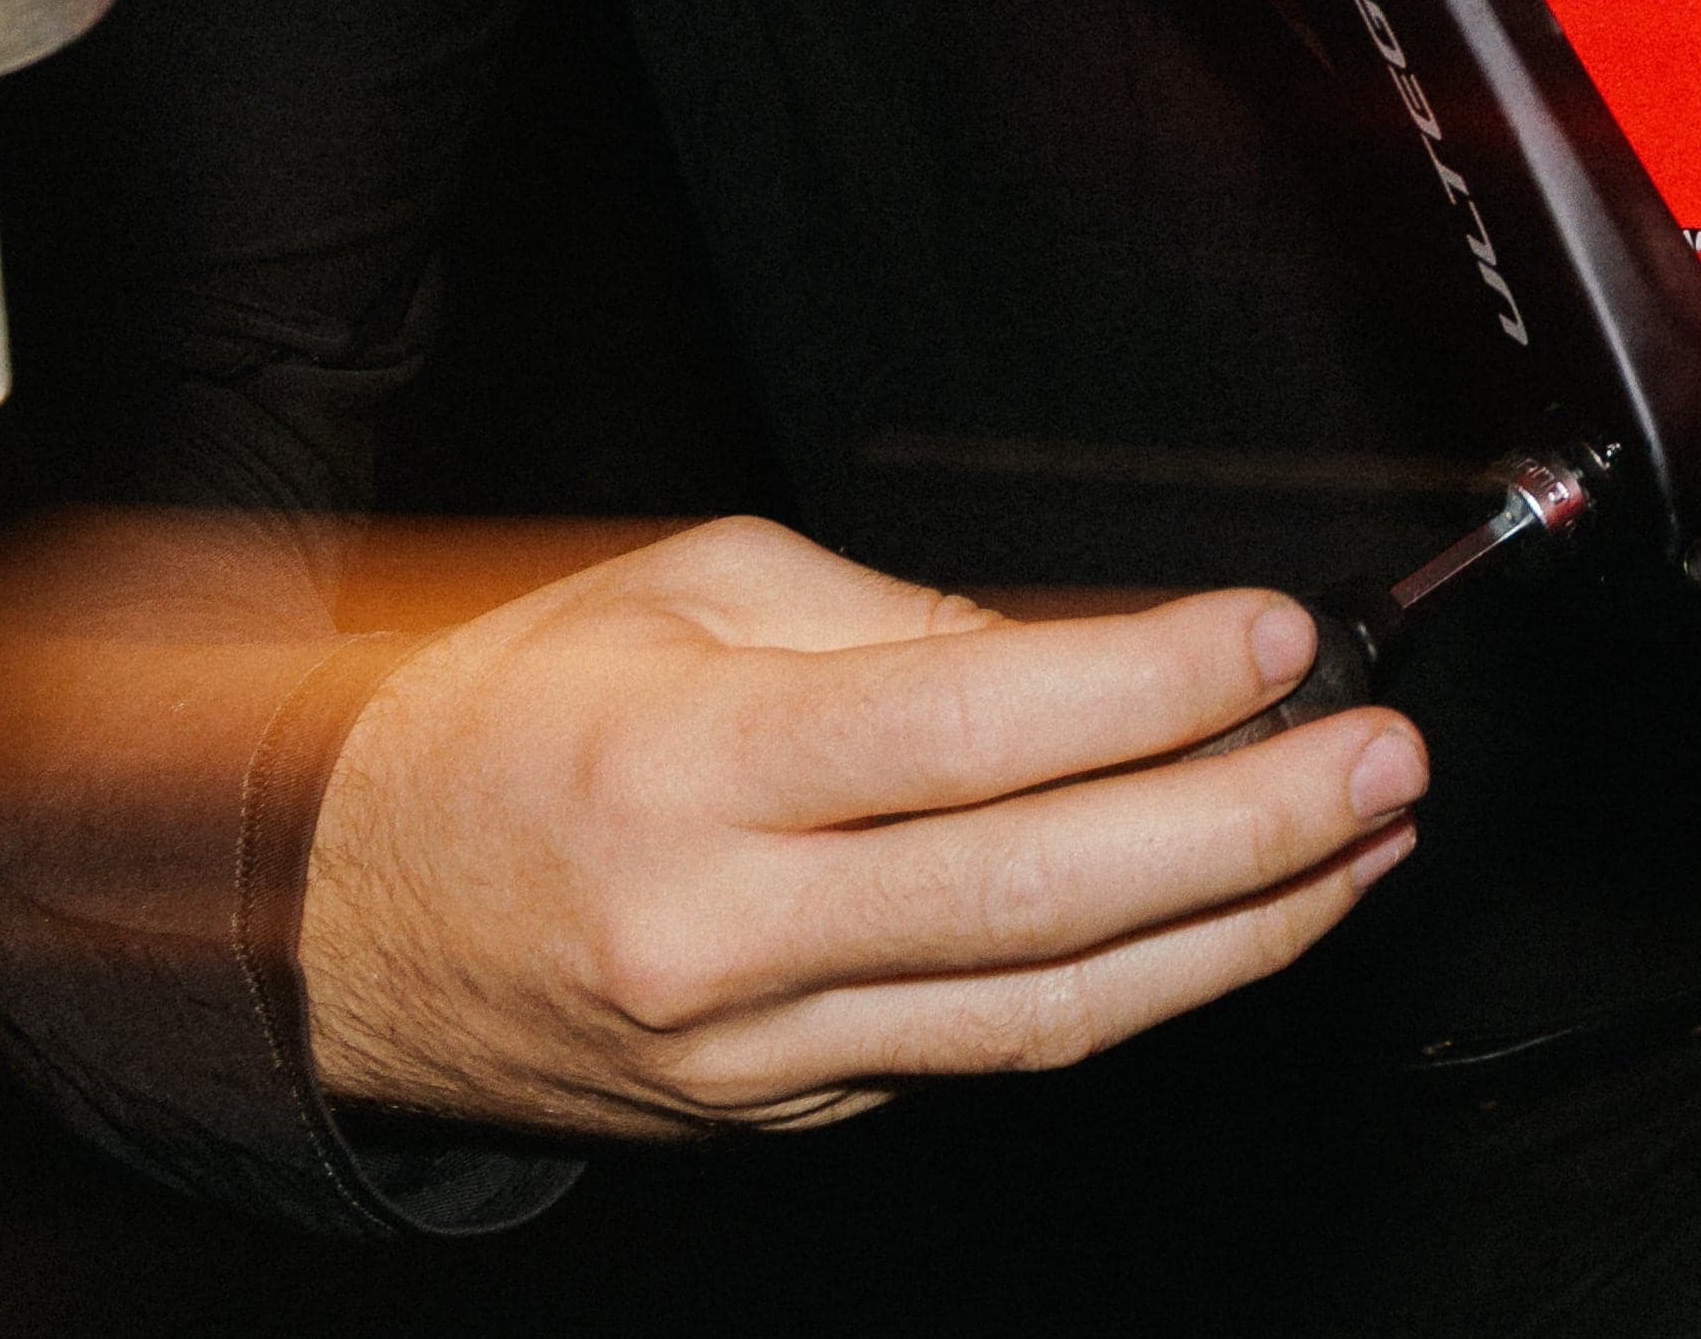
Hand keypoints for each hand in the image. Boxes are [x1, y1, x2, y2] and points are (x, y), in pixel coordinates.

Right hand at [300, 514, 1425, 1135]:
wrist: (314, 910)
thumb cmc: (491, 710)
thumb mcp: (685, 587)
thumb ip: (896, 625)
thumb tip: (1094, 655)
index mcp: (696, 764)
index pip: (978, 731)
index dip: (1152, 688)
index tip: (1279, 638)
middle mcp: (729, 931)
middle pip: (1047, 898)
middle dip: (1251, 833)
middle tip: (1386, 760)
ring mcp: (756, 1052)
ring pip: (1046, 1015)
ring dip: (1234, 937)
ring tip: (1360, 852)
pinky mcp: (777, 1114)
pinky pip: (983, 1050)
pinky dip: (1122, 987)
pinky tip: (1222, 921)